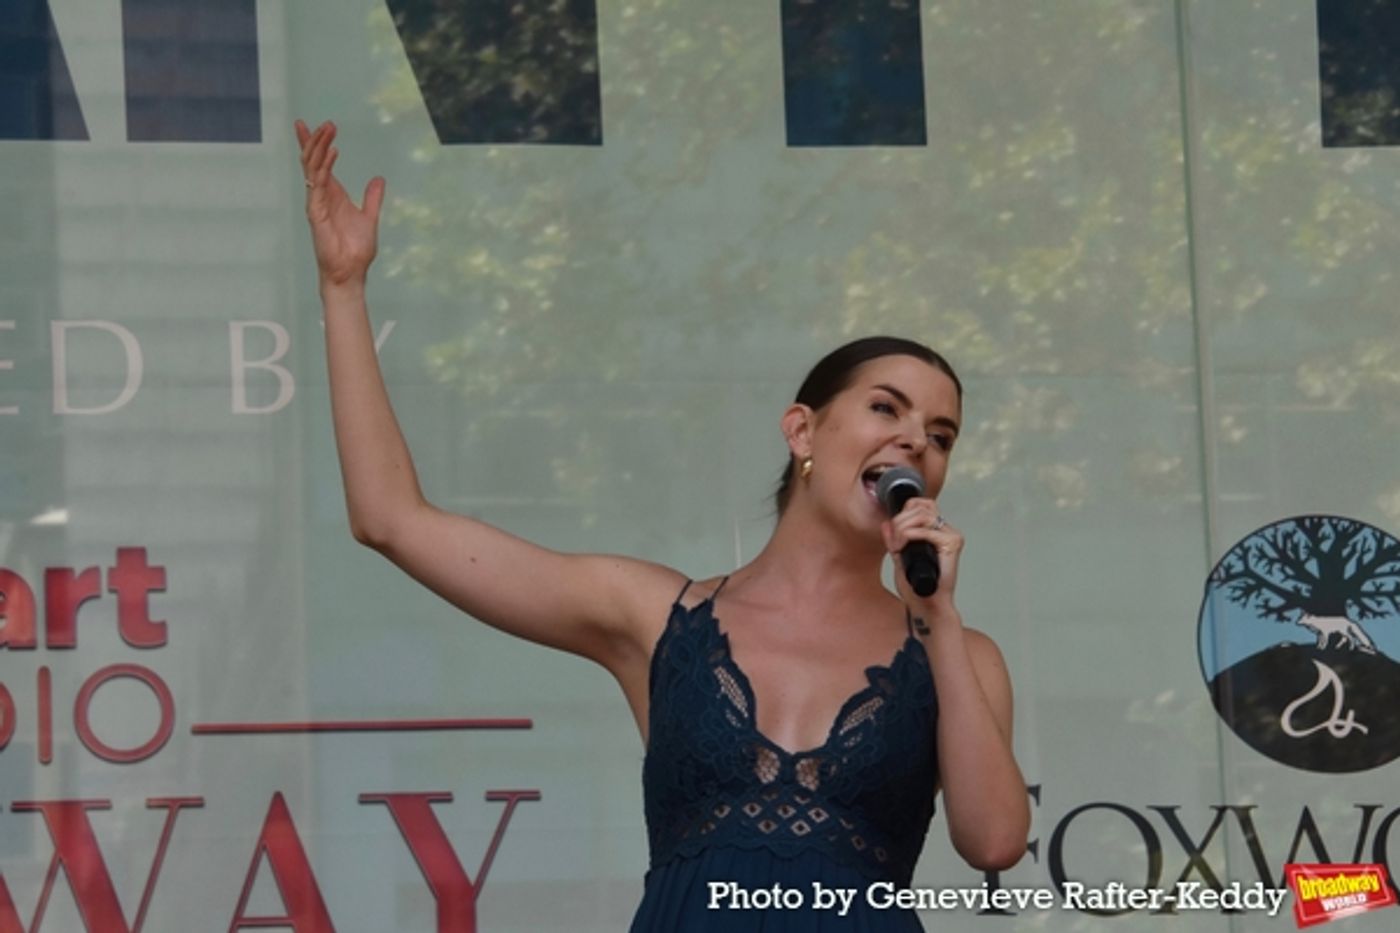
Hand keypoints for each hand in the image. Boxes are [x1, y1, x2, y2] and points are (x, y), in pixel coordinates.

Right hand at [295, 119, 385, 287]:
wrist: (350, 272)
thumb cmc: (355, 250)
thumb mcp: (370, 217)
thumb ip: (373, 198)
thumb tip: (379, 179)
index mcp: (332, 194)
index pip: (320, 163)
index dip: (316, 144)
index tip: (314, 124)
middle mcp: (321, 195)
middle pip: (313, 160)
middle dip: (317, 139)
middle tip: (326, 122)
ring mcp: (316, 202)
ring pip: (313, 167)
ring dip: (320, 147)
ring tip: (329, 130)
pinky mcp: (316, 212)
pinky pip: (317, 184)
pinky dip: (324, 167)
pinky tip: (332, 152)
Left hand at [881, 497, 961, 619]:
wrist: (928, 606)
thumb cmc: (918, 588)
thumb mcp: (899, 558)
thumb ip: (894, 541)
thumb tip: (886, 523)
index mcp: (936, 531)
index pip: (921, 504)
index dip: (903, 512)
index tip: (893, 531)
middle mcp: (946, 531)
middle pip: (920, 507)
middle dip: (899, 521)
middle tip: (894, 542)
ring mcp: (951, 536)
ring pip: (922, 515)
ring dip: (903, 528)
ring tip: (898, 546)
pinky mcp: (952, 544)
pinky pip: (926, 530)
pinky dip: (909, 535)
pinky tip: (903, 548)